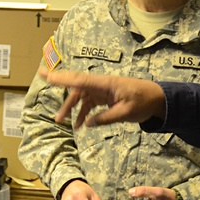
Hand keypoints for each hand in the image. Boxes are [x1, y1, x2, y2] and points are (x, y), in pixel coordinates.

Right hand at [40, 68, 165, 128]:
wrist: (157, 100)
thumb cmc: (144, 102)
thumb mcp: (126, 113)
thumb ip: (106, 118)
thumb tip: (87, 124)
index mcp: (105, 84)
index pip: (80, 80)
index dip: (62, 78)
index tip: (46, 74)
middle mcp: (101, 85)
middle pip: (77, 88)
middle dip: (60, 87)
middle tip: (43, 80)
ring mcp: (102, 91)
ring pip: (81, 97)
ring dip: (71, 107)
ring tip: (61, 121)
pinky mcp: (105, 97)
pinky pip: (89, 104)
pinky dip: (83, 113)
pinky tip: (79, 125)